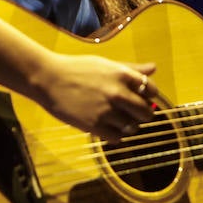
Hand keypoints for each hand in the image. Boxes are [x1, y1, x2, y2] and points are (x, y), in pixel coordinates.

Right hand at [32, 54, 158, 141]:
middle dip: (142, 114)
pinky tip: (107, 127)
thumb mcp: (105, 64)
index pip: (151, 90)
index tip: (142, 98)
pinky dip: (115, 135)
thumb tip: (153, 68)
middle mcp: (118, 93)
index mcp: (122, 75)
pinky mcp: (94, 125)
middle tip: (132, 113)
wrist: (48, 79)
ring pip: (133, 127)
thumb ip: (131, 69)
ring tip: (116, 120)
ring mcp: (106, 110)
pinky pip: (118, 138)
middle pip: (146, 112)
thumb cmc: (77, 69)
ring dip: (128, 126)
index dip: (149, 96)